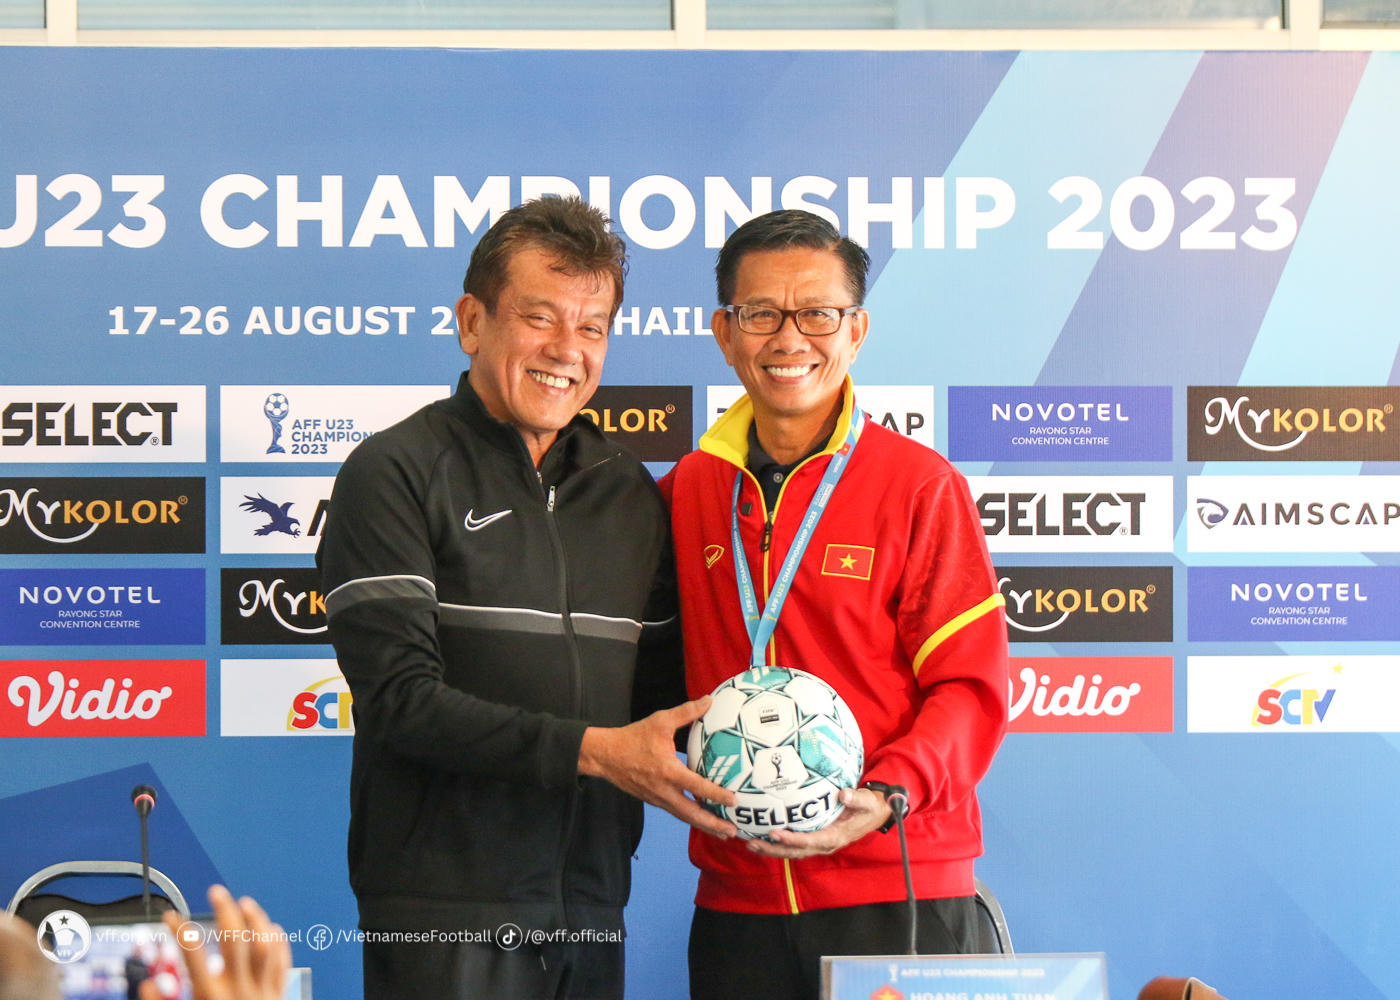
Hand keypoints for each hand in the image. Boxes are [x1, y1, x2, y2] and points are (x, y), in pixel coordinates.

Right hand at [143, 885, 289, 999]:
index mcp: (210, 999)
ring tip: (245, 902)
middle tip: (216, 892)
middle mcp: (238, 991)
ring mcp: (261, 992)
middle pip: (235, 940)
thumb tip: (150, 984)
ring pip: (265, 945)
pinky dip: (277, 941)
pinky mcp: (279, 996)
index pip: (191, 955)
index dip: (179, 930)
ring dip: (256, 920)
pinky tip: (270, 928)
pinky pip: (282, 962)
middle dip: (226, 911)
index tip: (169, 917)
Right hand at [579, 697, 736, 838]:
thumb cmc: (632, 737)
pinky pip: (675, 812)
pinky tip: (701, 818)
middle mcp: (664, 790)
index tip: (734, 800)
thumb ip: (686, 713)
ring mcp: (657, 798)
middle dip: (713, 824)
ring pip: (684, 817)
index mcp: (668, 771)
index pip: (697, 787)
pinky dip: (690, 818)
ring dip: (704, 826)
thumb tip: (708, 701)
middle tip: (733, 830)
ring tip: (723, 832)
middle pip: (692, 814)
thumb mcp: (660, 721)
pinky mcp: (653, 801)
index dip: (717, 794)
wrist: (604, 756)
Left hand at [744, 785, 890, 858]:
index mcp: (835, 837)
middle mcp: (825, 844)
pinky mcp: (815, 838)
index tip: (775, 834)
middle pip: (795, 851)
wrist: (874, 813)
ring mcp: (819, 843)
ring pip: (792, 850)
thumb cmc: (870, 807)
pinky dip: (778, 842)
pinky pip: (794, 843)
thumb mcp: (867, 802)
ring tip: (750, 843)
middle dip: (774, 849)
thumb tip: (843, 793)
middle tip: (752, 843)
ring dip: (771, 849)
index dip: (792, 840)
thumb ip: (856, 799)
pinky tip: (761, 835)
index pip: (810, 841)